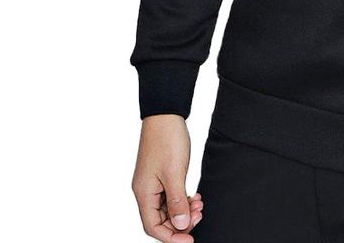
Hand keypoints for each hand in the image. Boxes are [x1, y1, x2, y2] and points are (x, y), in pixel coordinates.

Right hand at [131, 114, 203, 240]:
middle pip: (161, 220)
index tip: (190, 239)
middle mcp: (145, 191)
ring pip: (167, 209)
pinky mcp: (161, 176)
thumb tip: (180, 225)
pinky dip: (182, 199)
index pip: (154, 227)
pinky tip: (194, 196)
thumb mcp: (175, 173)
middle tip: (200, 214)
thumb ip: (177, 202)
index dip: (171, 237)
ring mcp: (152, 183)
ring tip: (200, 204)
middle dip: (181, 222)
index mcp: (144, 193)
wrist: (166, 114)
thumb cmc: (167, 140)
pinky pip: (170, 196)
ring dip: (184, 210)